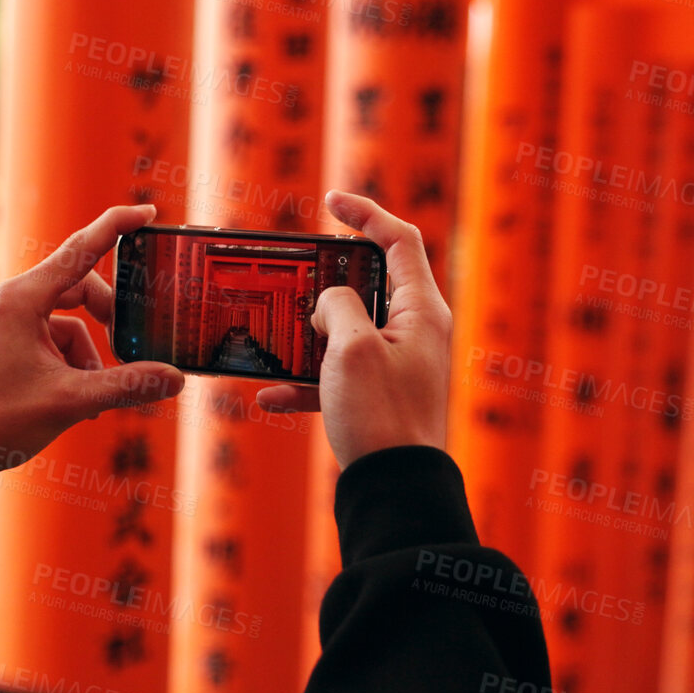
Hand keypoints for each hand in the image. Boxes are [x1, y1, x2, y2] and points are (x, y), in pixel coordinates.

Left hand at [0, 204, 186, 476]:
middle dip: (106, 322)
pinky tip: (68, 401)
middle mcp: (9, 300)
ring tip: (87, 400)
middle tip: (128, 352)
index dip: (117, 227)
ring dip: (85, 356)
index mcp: (22, 299)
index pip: (81, 249)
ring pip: (64, 323)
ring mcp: (0, 320)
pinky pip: (45, 339)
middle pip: (78, 290)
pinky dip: (64, 365)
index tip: (147, 212)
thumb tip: (174, 379)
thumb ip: (126, 386)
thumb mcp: (68, 401)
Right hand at [256, 191, 451, 467]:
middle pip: (368, 284)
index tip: (329, 200)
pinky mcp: (379, 399)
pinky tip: (270, 397)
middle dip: (323, 282)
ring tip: (275, 337)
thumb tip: (328, 305)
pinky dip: (305, 382)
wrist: (396, 492)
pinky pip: (337, 377)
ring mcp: (398, 366)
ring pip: (346, 332)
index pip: (399, 239)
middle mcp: (416, 332)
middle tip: (293, 277)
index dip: (366, 212)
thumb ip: (336, 306)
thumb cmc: (381, 416)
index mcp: (422, 310)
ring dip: (307, 336)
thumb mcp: (351, 347)